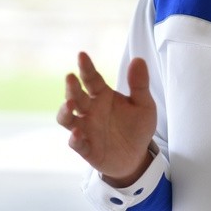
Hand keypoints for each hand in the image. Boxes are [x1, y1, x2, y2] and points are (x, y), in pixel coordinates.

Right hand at [56, 52, 156, 185]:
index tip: (82, 55)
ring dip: (65, 111)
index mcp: (103, 96)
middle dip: (72, 87)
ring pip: (67, 119)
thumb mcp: (144, 104)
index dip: (86, 67)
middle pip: (76, 96)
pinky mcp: (87, 148)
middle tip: (70, 77)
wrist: (137, 156)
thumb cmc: (137, 126)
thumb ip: (139, 84)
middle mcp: (90, 110)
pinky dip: (75, 138)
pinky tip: (78, 133)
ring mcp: (86, 129)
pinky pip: (77, 143)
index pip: (92, 79)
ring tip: (70, 103)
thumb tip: (138, 59)